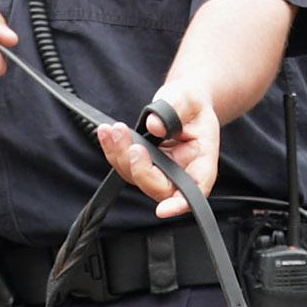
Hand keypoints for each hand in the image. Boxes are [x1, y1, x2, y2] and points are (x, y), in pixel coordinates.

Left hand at [98, 90, 222, 220]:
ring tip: (115, 130)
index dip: (181, 204)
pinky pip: (122, 164)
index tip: (165, 209)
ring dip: (120, 155)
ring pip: (135, 177)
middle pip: (159, 188)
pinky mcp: (141, 164)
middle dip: (140, 169)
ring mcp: (159, 171)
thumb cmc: (190, 103)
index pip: (196, 189)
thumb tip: (154, 125)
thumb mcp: (188, 97)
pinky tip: (105, 132)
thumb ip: (175, 109)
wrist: (182, 102)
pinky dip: (111, 149)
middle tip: (132, 145)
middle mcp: (180, 171)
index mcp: (201, 161)